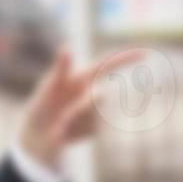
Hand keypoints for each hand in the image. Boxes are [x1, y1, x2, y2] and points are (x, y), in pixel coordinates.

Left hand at [18, 47, 145, 170]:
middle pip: (100, 97)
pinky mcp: (95, 128)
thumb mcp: (48, 87)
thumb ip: (60, 69)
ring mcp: (96, 110)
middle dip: (84, 107)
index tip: (145, 52)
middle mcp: (92, 92)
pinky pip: (91, 130)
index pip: (108, 64)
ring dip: (74, 121)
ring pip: (94, 115)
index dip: (126, 57)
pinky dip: (75, 132)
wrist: (36, 135)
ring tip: (60, 123)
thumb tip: (66, 46)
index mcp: (83, 77)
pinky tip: (66, 132)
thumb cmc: (41, 105)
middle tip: (64, 116)